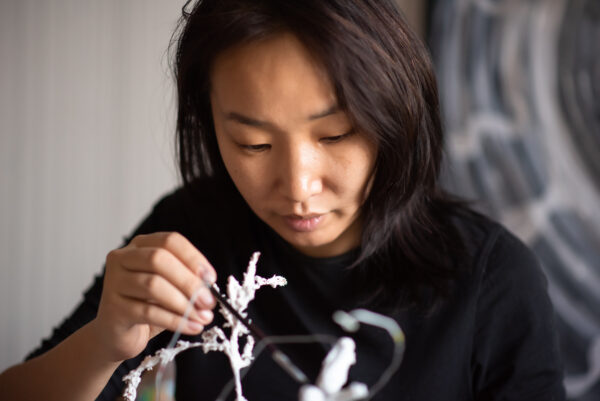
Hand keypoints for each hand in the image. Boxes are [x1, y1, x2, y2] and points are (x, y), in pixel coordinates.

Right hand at [90, 232, 216, 361]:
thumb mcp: (170, 287)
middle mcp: (122, 258)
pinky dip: (175, 321)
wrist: (116, 334)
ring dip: (184, 304)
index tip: (211, 278)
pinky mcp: (112, 308)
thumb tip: (210, 288)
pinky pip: (148, 312)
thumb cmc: (147, 306)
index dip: (193, 258)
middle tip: (208, 301)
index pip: (170, 241)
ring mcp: (113, 282)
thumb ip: (187, 280)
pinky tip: (191, 326)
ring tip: (203, 317)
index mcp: (140, 245)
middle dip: (189, 281)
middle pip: (159, 259)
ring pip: (153, 286)